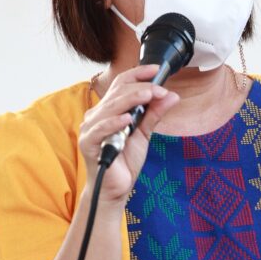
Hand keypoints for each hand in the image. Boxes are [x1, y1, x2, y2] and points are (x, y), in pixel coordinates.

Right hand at [79, 65, 178, 207]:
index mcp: (109, 109)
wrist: (115, 188)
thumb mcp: (144, 133)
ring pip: (111, 107)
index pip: (121, 84)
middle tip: (160, 90)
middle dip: (141, 89)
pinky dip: (114, 123)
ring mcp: (91, 128)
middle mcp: (97, 115)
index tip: (157, 70)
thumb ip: (154, 114)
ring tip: (149, 96)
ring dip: (131, 100)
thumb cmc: (125, 160)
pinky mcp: (88, 143)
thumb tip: (172, 96)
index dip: (138, 74)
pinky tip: (128, 119)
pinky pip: (101, 129)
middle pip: (118, 93)